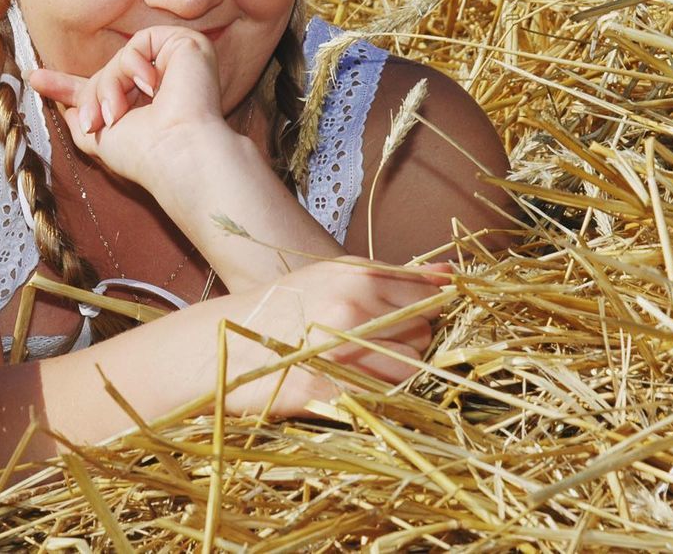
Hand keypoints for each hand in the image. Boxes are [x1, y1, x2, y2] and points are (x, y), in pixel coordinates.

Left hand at [27, 26, 231, 190]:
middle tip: (96, 121)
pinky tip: (152, 86)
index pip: (100, 88)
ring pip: (120, 59)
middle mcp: (157, 86)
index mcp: (140, 108)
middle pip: (106, 73)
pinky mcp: (186, 45)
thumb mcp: (100, 139)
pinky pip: (141, 42)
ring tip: (118, 113)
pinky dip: (134, 65)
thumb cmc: (144, 154)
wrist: (178, 152)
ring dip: (110, 86)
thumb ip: (82, 116)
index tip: (33, 78)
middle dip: (93, 95)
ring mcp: (173, 65)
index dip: (65, 84)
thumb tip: (68, 104)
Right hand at [218, 258, 450, 415]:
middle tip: (367, 344)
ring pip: (409, 370)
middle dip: (407, 343)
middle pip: (423, 334)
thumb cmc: (281, 309)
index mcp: (355, 275)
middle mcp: (354, 308)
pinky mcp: (332, 392)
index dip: (420, 312)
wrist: (220, 344)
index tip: (402, 321)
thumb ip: (394, 278)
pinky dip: (374, 396)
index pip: (426, 297)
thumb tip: (452, 273)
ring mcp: (343, 352)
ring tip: (354, 366)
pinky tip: (345, 384)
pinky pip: (383, 399)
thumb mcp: (334, 278)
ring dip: (392, 373)